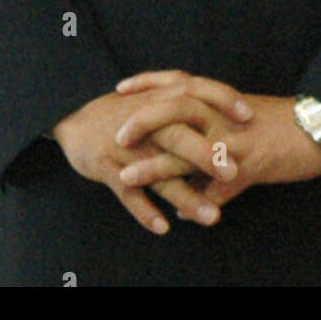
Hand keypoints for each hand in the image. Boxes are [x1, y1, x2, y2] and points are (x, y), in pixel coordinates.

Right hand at [51, 86, 250, 233]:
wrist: (72, 118)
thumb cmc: (122, 111)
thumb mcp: (152, 98)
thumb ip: (182, 105)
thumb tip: (224, 114)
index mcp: (158, 99)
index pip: (194, 92)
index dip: (221, 100)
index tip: (248, 115)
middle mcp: (145, 121)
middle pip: (178, 134)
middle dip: (206, 154)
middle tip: (234, 172)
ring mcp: (126, 145)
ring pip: (158, 172)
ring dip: (185, 195)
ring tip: (212, 217)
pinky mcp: (107, 166)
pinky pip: (127, 192)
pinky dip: (144, 210)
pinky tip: (163, 227)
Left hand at [115, 71, 320, 209]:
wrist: (320, 127)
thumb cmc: (280, 121)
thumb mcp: (243, 117)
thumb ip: (214, 130)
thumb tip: (190, 153)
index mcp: (220, 99)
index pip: (178, 82)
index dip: (148, 83)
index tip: (120, 88)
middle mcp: (223, 115)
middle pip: (177, 108)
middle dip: (143, 119)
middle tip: (117, 134)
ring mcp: (235, 141)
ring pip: (189, 150)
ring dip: (156, 165)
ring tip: (127, 178)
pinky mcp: (251, 166)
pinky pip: (218, 188)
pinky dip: (200, 204)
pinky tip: (183, 218)